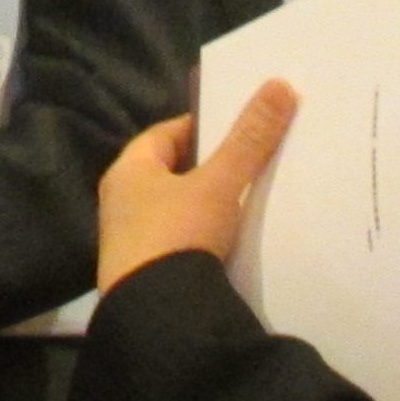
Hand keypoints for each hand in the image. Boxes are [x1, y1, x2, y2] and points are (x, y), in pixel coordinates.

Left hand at [96, 83, 297, 291]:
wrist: (156, 315)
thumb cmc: (177, 234)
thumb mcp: (217, 184)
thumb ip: (248, 140)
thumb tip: (279, 85)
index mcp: (128, 171)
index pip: (165, 134)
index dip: (201, 126)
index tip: (236, 127)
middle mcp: (120, 202)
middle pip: (170, 172)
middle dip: (206, 167)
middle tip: (248, 162)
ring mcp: (128, 240)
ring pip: (174, 209)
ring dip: (203, 204)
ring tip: (245, 201)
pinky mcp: (143, 272)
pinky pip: (176, 241)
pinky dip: (200, 236)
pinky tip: (228, 243)